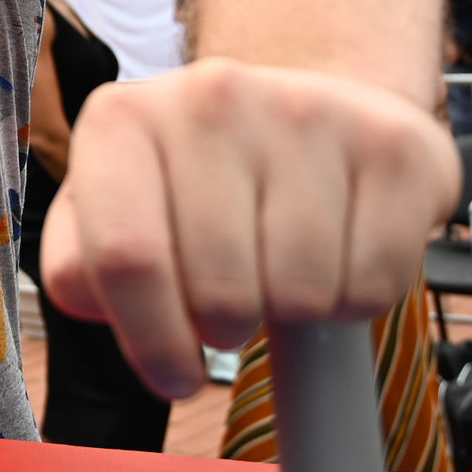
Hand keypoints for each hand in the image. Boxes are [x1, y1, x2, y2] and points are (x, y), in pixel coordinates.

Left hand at [38, 58, 459, 399]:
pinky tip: (336, 252)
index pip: (124, 258)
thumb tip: (95, 300)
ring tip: (281, 263)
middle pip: (219, 292)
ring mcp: (304, 110)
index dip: (151, 342)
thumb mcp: (117, 207)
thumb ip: (81, 262)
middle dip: (227, 326)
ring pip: (299, 295)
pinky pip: (372, 285)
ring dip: (293, 310)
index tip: (174, 375)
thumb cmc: (201, 180)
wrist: (310, 112)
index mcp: (123, 118)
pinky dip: (356, 299)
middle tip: (233, 295)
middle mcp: (209, 96)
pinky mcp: (390, 144)